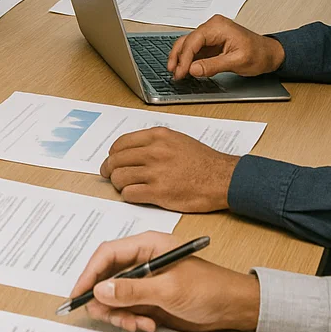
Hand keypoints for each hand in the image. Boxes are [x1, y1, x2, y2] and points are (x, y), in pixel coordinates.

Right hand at [70, 231, 260, 331]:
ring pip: (116, 297)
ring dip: (121, 314)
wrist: (232, 308)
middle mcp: (143, 260)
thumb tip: (100, 289)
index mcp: (147, 245)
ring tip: (138, 324)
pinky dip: (131, 320)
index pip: (108, 253)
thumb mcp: (168, 289)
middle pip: (108, 277)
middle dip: (106, 299)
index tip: (79, 293)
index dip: (90, 272)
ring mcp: (146, 281)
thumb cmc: (208, 288)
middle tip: (108, 316)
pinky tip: (148, 325)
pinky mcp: (150, 299)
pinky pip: (128, 309)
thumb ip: (133, 290)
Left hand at [100, 127, 238, 212]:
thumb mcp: (177, 140)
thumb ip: (154, 142)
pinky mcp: (159, 193)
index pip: (121, 143)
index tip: (112, 159)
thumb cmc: (202, 161)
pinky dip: (127, 195)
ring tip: (123, 186)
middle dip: (109, 169)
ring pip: (120, 177)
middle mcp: (154, 151)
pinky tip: (133, 195)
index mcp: (157, 136)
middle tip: (109, 175)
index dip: (113, 153)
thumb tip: (133, 150)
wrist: (221, 178)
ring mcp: (156, 172)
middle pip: (116, 160)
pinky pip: (130, 194)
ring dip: (117, 184)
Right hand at [167, 15, 285, 80]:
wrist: (270, 54)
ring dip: (182, 58)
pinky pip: (196, 49)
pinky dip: (189, 59)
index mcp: (217, 26)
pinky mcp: (212, 42)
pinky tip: (185, 68)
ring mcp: (211, 34)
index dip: (184, 58)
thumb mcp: (237, 61)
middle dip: (179, 57)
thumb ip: (213, 65)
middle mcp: (212, 26)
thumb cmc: (259, 54)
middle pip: (187, 41)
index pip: (193, 41)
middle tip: (174, 73)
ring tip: (176, 71)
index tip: (180, 72)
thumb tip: (193, 69)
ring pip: (189, 44)